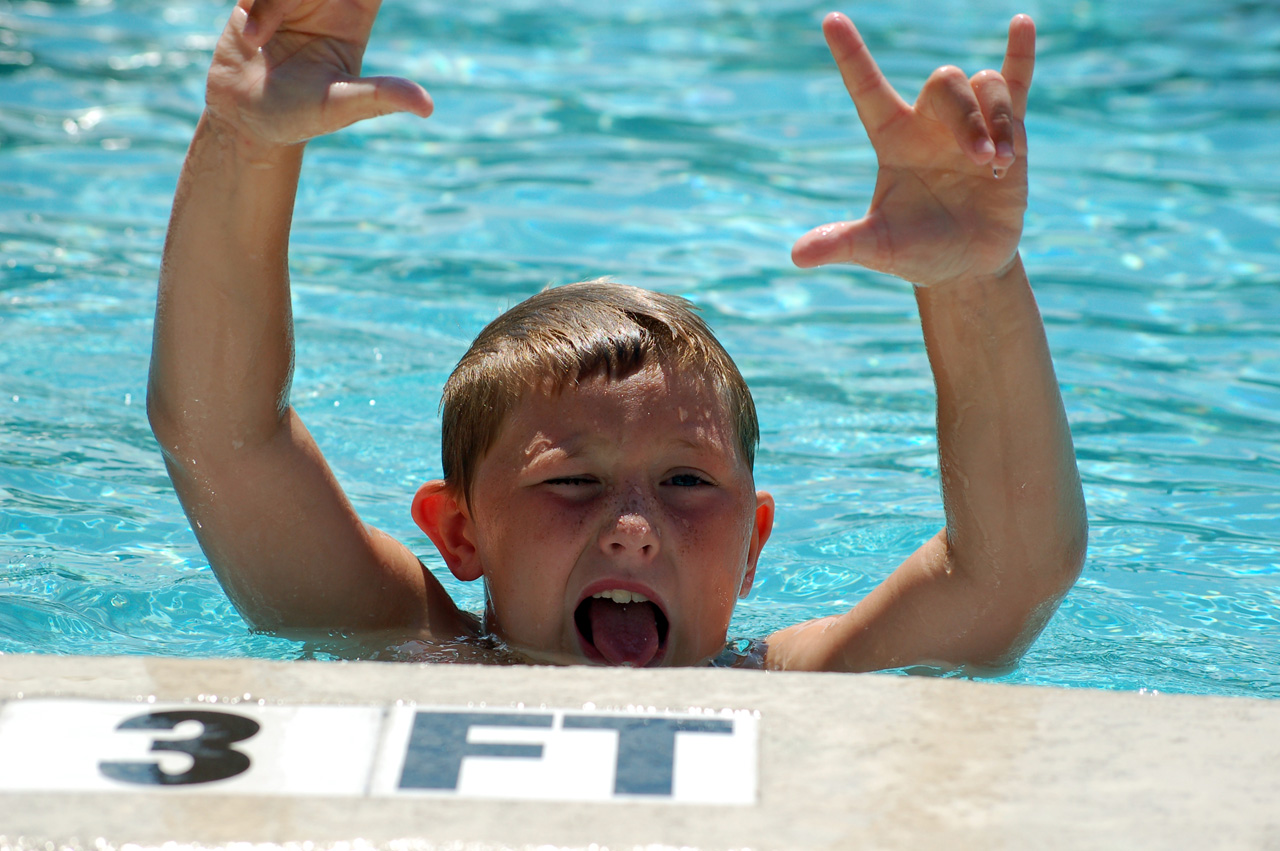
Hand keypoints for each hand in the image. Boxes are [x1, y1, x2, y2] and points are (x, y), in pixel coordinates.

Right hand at [206, 0, 432, 147]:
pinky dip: (257, 3)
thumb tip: (428, 107)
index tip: (353, 5)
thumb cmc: (300, 116)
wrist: (245, 119)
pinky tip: (251, 37)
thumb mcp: (341, 106)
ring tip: (259, 39)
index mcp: (355, 14)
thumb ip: (380, 96)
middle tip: (292, 8)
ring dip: (274, 2)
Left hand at [792, 13, 1034, 286]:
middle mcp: (929, 123)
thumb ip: (842, 243)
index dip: (850, 54)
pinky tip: (1021, 24)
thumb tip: (796, 256)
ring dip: (998, 119)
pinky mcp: (1011, 132)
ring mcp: (971, 123)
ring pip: (985, 84)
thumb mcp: (879, 247)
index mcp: (893, 138)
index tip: (830, 20)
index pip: (867, 88)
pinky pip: (1017, 81)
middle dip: (966, 116)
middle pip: (945, 84)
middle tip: (979, 159)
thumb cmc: (918, 251)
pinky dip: (1021, 54)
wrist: (967, 265)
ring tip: (1001, 164)